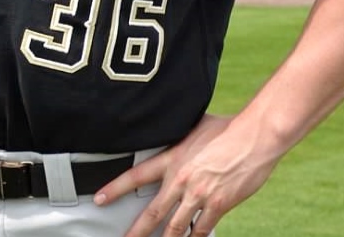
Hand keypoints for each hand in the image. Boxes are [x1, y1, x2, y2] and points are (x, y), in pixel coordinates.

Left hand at [94, 114, 278, 235]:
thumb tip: (173, 133)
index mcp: (173, 158)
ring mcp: (199, 195)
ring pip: (174, 227)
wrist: (253, 137)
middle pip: (152, 212)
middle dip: (135, 232)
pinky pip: (201, 230)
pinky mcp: (218, 205)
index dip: (115, 188)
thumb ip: (180, 139)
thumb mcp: (194, 127)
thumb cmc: (227, 127)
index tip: (99, 199)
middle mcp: (181, 180)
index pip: (136, 175)